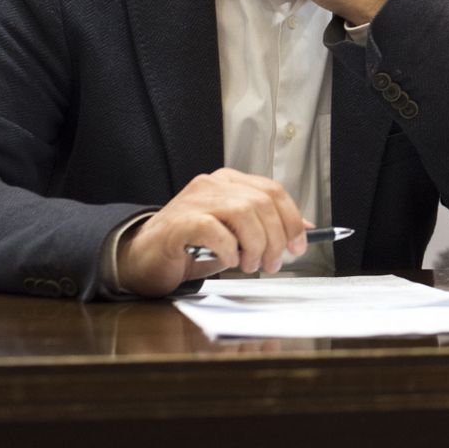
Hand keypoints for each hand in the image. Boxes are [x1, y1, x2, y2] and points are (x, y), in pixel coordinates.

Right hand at [116, 168, 308, 296]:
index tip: (297, 246)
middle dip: (276, 238)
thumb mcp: (236, 234)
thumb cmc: (191, 246)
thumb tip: (303, 228)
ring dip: (255, 245)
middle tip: (272, 264)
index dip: (291, 219)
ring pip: (243, 213)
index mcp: (230, 182)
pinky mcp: (180, 221)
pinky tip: (228, 261)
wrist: (145, 257)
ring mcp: (195, 200)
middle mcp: (214, 184)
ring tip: (249, 265)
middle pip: (262, 203)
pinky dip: (229, 249)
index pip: (273, 191)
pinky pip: (214, 230)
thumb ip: (265, 227)